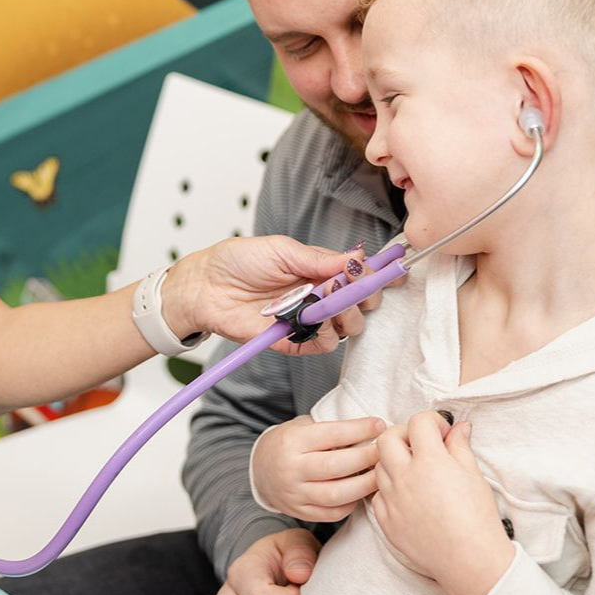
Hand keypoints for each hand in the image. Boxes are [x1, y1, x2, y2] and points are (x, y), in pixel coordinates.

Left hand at [164, 235, 372, 354]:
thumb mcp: (281, 249)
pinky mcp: (294, 341)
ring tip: (324, 300)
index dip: (374, 276)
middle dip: (361, 295)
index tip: (387, 274)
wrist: (206, 286)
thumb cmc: (238, 261)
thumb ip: (319, 258)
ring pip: (347, 325)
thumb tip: (358, 257)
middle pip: (359, 303)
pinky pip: (323, 345)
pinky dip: (325, 335)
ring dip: (344, 314)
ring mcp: (307, 319)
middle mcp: (318, 296)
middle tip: (344, 286)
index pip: (357, 276)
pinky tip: (312, 321)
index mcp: (318, 270)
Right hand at [252, 415, 383, 520]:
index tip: (379, 425)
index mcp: (292, 441)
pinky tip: (362, 493)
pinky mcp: (300, 512)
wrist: (260, 470)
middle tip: (386, 452)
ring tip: (381, 475)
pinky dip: (351, 504)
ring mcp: (295, 493)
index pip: (331, 434)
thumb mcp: (301, 428)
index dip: (359, 429)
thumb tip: (369, 428)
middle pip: (337, 466)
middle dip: (367, 458)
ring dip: (365, 485)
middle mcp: (292, 468)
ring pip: (337, 494)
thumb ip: (329, 430)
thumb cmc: (289, 443)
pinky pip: (332, 513)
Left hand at [372, 412, 513, 594]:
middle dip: (403, 435)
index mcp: (430, 461)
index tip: (441, 432)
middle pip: (386, 439)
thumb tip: (458, 427)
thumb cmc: (479, 519)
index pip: (418, 423)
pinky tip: (407, 497)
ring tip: (415, 473)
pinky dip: (389, 491)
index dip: (432, 422)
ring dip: (393, 463)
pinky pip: (378, 495)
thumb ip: (460, 446)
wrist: (473, 562)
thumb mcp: (474, 476)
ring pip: (379, 466)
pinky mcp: (386, 520)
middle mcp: (405, 476)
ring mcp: (392, 499)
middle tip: (420, 446)